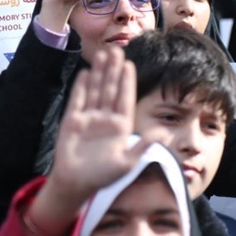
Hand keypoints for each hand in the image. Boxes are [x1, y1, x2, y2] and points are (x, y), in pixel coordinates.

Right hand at [28, 47, 154, 235]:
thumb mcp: (127, 163)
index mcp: (121, 126)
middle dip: (112, 70)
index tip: (129, 64)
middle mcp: (106, 118)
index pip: (125, 98)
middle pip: (110, 89)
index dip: (126, 82)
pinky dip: (81, 87)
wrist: (76, 185)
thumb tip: (162, 134)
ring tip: (101, 54)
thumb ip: (143, 147)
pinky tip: (85, 73)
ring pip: (95, 91)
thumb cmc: (104, 176)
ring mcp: (89, 118)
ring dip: (98, 73)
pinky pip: (78, 100)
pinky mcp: (72, 122)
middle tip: (115, 50)